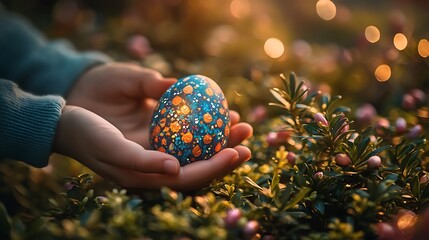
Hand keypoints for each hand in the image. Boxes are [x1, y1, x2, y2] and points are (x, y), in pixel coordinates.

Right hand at [64, 63, 252, 190]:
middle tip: (248, 134)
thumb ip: (142, 163)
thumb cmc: (87, 135)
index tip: (236, 151)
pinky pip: (186, 134)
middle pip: (201, 164)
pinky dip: (203, 127)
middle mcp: (158, 169)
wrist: (68, 122)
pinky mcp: (156, 137)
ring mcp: (159, 153)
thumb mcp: (112, 148)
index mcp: (149, 178)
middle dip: (227, 152)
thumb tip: (176, 169)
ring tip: (239, 122)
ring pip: (197, 149)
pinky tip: (216, 113)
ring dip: (220, 138)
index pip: (190, 178)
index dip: (216, 168)